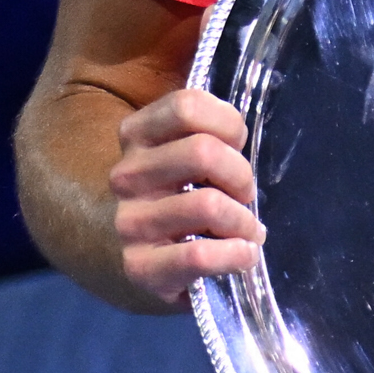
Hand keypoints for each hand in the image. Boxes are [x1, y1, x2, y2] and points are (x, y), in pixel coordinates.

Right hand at [109, 88, 263, 305]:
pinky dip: (235, 255)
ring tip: (247, 230)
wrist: (151, 260)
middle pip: (203, 152)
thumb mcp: (192, 151)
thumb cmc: (186, 194)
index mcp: (137, 135)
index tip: (237, 145)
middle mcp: (126, 174)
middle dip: (241, 174)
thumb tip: (245, 121)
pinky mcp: (139, 266)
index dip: (228, 123)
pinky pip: (199, 255)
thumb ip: (212, 129)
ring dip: (243, 221)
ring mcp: (129, 221)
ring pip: (207, 204)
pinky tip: (244, 255)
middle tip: (245, 193)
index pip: (188, 106)